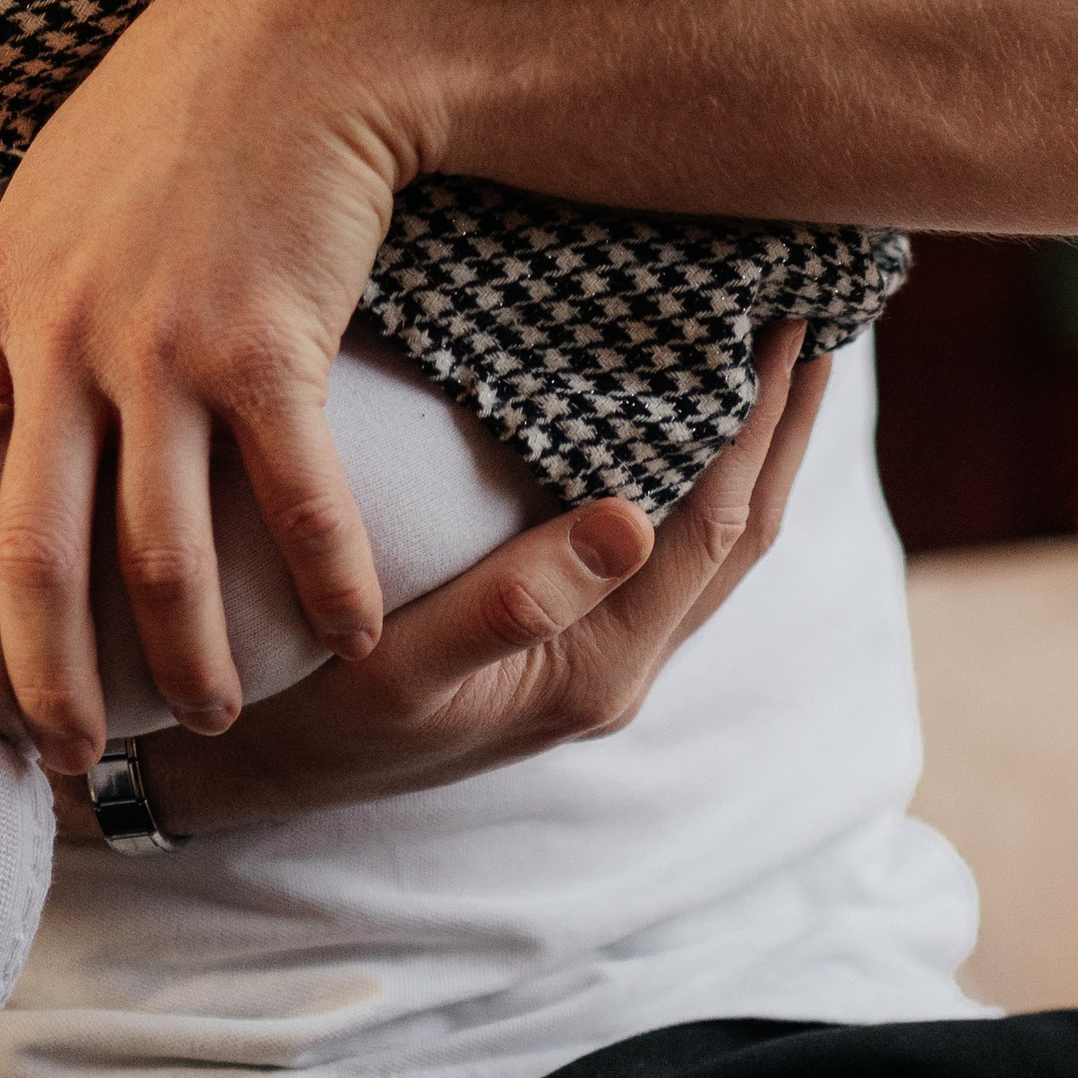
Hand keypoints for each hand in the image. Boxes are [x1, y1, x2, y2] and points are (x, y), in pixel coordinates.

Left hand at [0, 0, 428, 768]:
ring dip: (188, 660)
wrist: (298, 31)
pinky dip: (327, 587)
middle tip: (66, 756)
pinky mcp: (271, 346)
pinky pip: (296, 504)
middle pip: (28, 554)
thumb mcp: (56, 192)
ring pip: (157, 556)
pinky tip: (349, 637)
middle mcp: (62, 333)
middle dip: (43, 677)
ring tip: (210, 716)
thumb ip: (16, 295)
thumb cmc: (181, 107)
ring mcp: (164, 343)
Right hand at [52, 325, 828, 840]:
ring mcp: (597, 655)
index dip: (763, 423)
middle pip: (743, 530)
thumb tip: (634, 516)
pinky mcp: (569, 638)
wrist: (249, 772)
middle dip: (790, 423)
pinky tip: (695, 414)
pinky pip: (671, 543)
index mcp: (598, 669)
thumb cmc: (313, 716)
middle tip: (827, 305)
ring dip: (761, 446)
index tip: (796, 320)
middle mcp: (617, 665)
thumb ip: (514, 598)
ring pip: (714, 538)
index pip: (714, 525)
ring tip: (789, 346)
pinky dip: (705, 471)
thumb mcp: (399, 664)